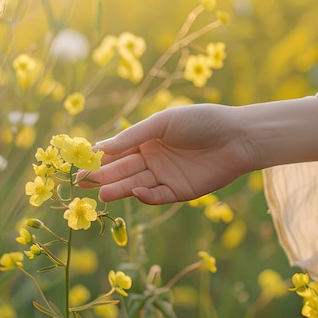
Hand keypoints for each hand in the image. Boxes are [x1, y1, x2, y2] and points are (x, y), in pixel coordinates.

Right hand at [80, 104, 256, 203]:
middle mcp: (153, 159)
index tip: (80, 162)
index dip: (100, 157)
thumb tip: (101, 147)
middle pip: (123, 170)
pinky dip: (146, 196)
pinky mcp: (180, 191)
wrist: (237, 136)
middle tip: (81, 183)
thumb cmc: (201, 121)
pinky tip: (135, 191)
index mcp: (147, 140)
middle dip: (103, 176)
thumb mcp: (163, 123)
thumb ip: (134, 136)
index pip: (118, 151)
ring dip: (119, 189)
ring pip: (136, 184)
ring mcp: (166, 176)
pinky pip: (158, 195)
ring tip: (100, 194)